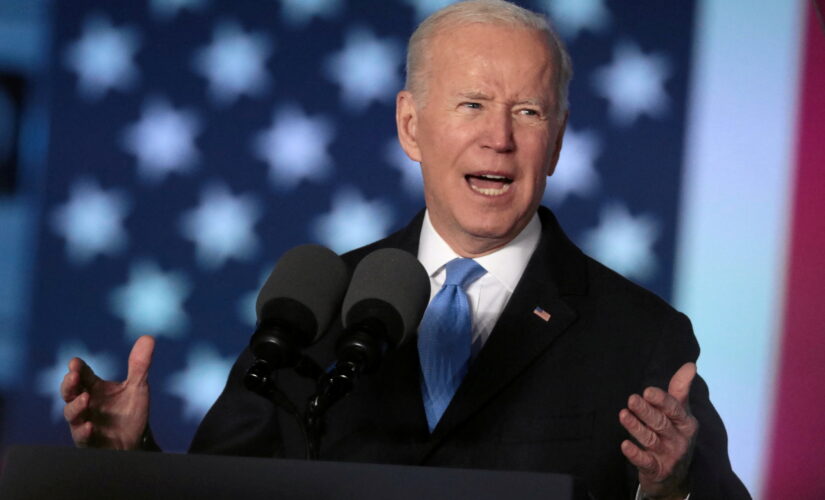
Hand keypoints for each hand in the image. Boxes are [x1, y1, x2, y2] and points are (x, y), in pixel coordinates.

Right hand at [60, 335, 154, 449]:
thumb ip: (139, 365)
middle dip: (69, 384)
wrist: (134, 442)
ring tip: (85, 399)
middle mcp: (85, 404)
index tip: (75, 362)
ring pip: (72, 414)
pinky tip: (90, 426)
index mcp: (94, 388)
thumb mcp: (138, 387)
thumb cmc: (130, 413)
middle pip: (70, 392)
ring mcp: (84, 422)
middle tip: (73, 376)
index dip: (77, 368)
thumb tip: (148, 338)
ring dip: (76, 406)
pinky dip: (84, 431)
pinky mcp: (89, 441)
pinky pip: (81, 437)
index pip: (82, 375)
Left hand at [619, 362, 698, 498]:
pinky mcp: (656, 469)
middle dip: (646, 411)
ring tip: (623, 415)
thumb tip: (690, 365)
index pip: (674, 409)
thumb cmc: (675, 434)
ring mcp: (668, 456)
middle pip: (661, 423)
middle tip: (631, 399)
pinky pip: (645, 462)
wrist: (675, 475)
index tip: (647, 391)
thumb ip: (680, 390)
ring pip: (650, 440)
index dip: (661, 400)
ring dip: (636, 427)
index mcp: (686, 423)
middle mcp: (679, 439)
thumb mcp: (680, 413)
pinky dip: (635, 454)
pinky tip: (624, 445)